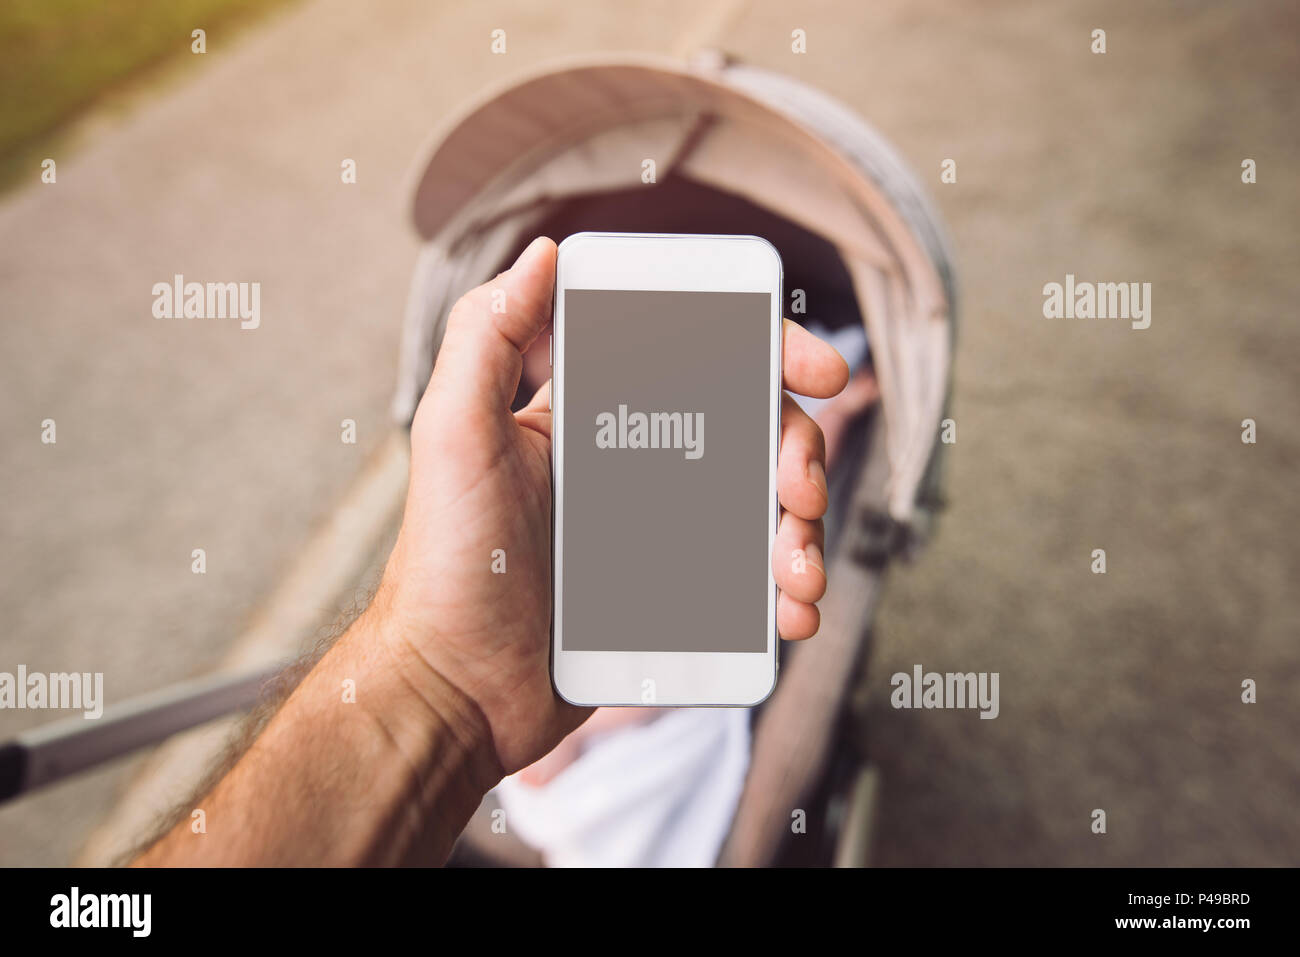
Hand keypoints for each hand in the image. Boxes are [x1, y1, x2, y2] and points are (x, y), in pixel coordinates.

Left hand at [375, 237, 848, 778]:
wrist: (454, 694)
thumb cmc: (445, 567)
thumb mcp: (451, 437)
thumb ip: (485, 338)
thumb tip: (543, 250)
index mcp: (595, 415)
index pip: (698, 357)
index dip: (768, 352)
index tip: (817, 371)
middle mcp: (635, 464)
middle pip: (751, 432)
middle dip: (800, 451)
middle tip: (800, 491)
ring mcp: (661, 534)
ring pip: (762, 509)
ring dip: (803, 530)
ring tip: (797, 574)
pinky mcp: (674, 599)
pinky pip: (749, 582)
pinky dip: (785, 591)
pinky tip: (792, 612)